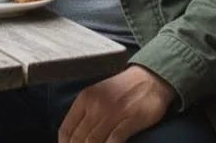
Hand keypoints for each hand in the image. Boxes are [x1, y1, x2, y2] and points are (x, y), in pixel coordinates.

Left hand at [59, 65, 176, 142]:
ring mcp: (113, 113)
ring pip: (94, 141)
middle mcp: (95, 105)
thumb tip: (74, 137)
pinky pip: (114, 140)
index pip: (66, 129)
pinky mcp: (130, 120)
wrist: (148, 78)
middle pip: (79, 139)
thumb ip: (85, 113)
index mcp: (84, 99)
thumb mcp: (97, 95)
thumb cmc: (121, 89)